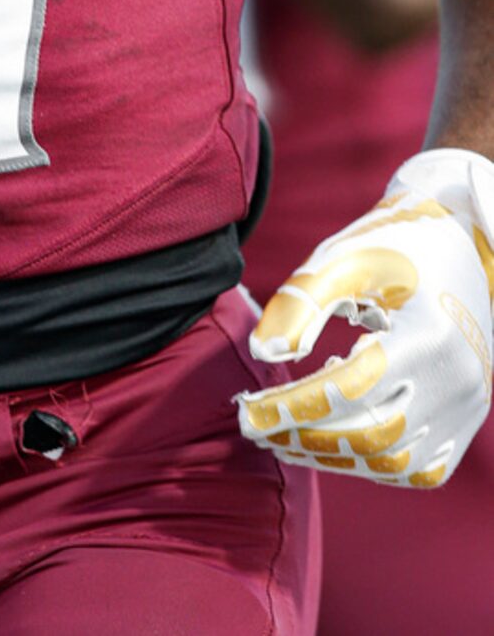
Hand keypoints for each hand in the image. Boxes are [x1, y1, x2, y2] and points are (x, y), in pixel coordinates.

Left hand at [236, 149, 493, 486]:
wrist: (458, 246)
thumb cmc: (390, 246)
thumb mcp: (342, 260)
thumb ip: (302, 304)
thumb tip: (263, 353)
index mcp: (428, 334)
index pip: (351, 389)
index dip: (294, 408)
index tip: (246, 414)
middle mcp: (457, 379)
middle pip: (371, 434)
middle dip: (304, 437)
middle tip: (254, 427)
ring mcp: (467, 406)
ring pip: (394, 461)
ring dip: (333, 456)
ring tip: (283, 437)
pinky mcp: (467, 419)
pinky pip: (419, 467)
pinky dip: (372, 464)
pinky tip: (333, 438)